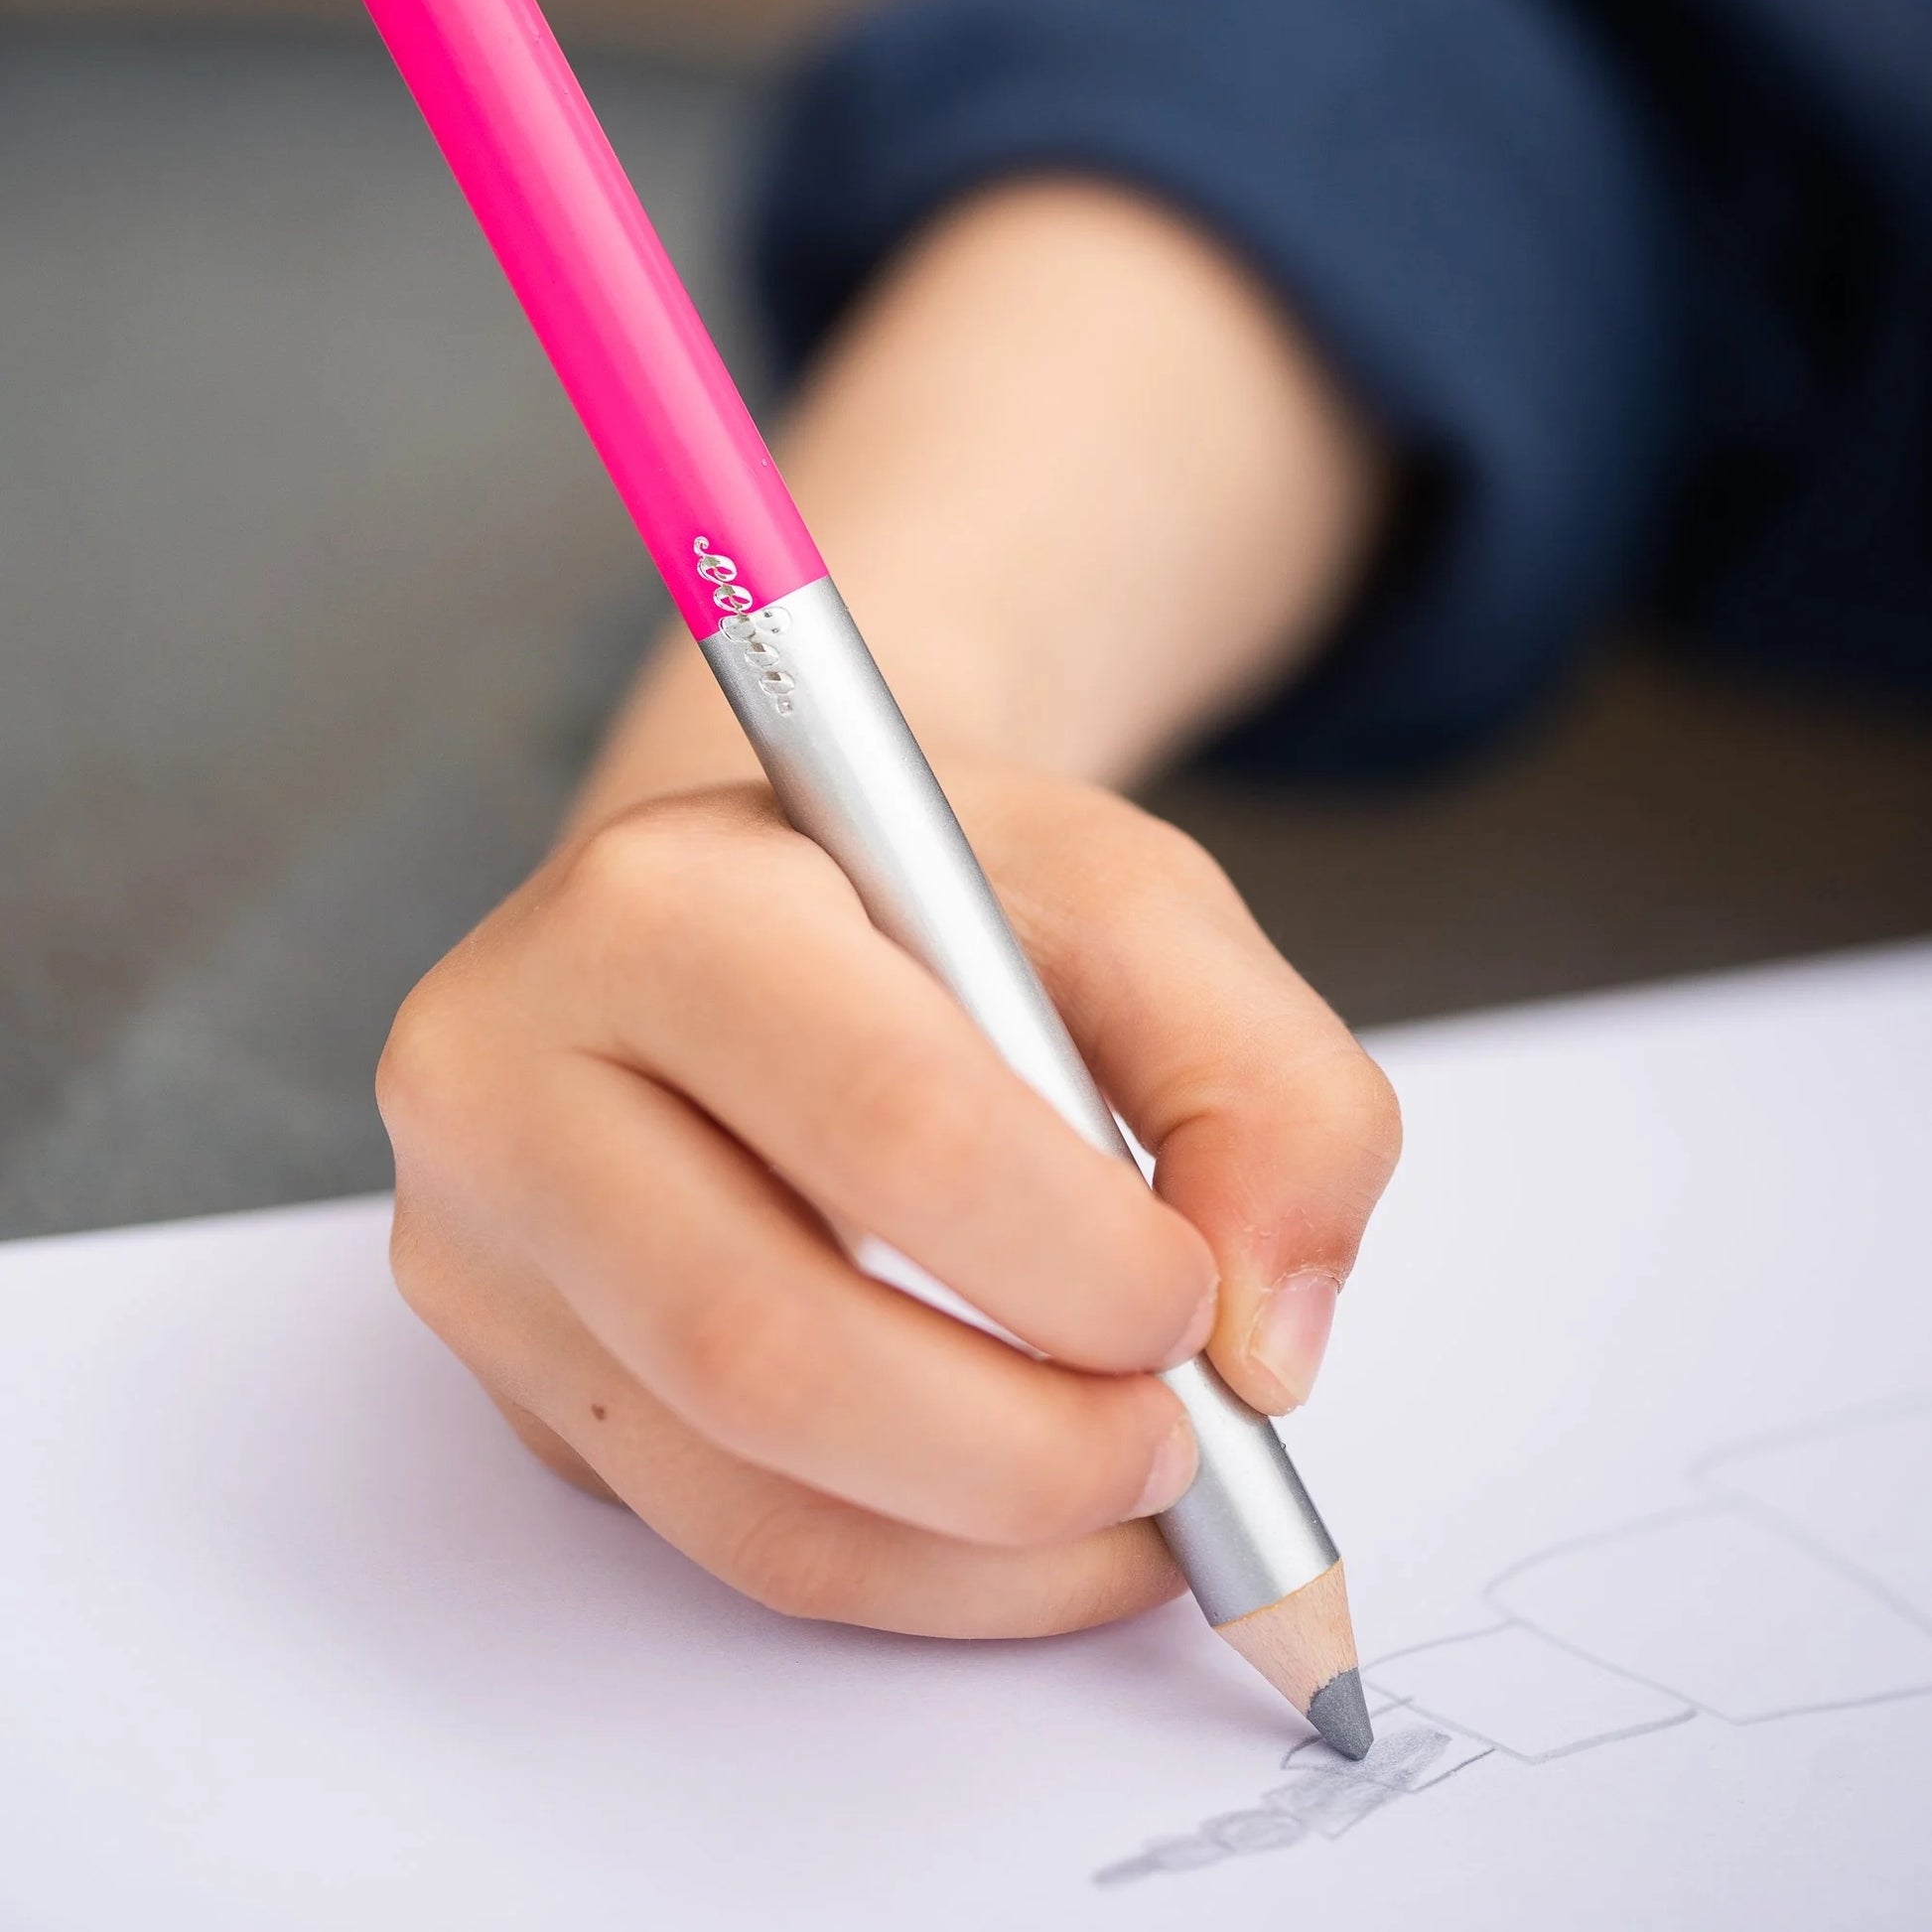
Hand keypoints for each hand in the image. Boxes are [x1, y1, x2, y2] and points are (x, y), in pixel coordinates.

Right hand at [378, 753, 1400, 1640]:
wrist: (772, 896)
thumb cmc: (940, 894)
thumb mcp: (1137, 903)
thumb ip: (1266, 1088)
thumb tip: (1265, 1347)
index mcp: (659, 902)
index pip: (879, 1122)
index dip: (1071, 1255)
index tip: (1196, 1300)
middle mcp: (506, 1070)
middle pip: (767, 1345)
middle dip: (1023, 1449)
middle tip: (1184, 1448)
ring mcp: (485, 1244)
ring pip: (742, 1486)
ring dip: (986, 1546)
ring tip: (1138, 1495)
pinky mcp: (520, 1377)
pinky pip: (725, 1535)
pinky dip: (918, 1572)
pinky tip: (1030, 1523)